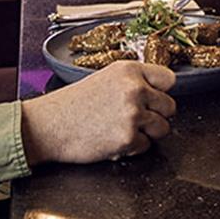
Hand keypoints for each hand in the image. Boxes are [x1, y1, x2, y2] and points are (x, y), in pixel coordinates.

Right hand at [20, 60, 177, 163]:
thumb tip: (158, 92)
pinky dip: (132, 148)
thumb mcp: (105, 79)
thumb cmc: (72, 104)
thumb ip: (133, 82)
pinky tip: (113, 139)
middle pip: (170, 106)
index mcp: (129, 70)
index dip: (161, 91)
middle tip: (135, 118)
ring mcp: (133, 114)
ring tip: (124, 129)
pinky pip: (146, 146)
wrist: (49, 126)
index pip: (169, 78)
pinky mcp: (128, 138)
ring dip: (148, 133)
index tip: (154, 97)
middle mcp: (135, 89)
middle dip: (156, 115)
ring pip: (163, 128)